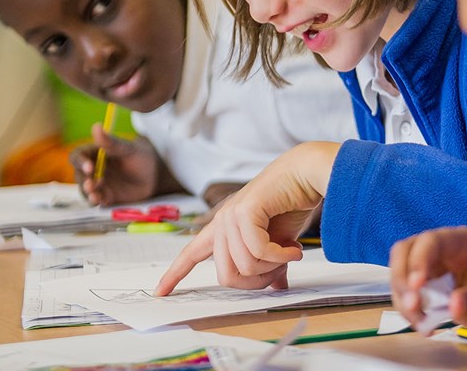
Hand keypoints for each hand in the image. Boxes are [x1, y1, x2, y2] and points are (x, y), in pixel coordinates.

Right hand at [70, 125, 159, 205]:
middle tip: (92, 182)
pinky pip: (96, 200)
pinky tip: (99, 200)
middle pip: (79, 175)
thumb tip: (96, 127)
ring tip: (94, 194)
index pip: (78, 156)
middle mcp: (93, 170)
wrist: (155, 176)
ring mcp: (98, 185)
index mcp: (94, 154)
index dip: (80, 161)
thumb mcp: (128, 149)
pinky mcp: (105, 197)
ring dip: (87, 192)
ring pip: (85, 190)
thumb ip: (112, 142)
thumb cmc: (140, 157)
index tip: (89, 167)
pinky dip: (96, 201)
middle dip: (84, 180)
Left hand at [154, 141, 340, 295]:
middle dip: (257, 282)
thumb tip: (278, 287)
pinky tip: (295, 249)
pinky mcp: (244, 210)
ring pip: (245, 266)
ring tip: (290, 252)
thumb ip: (271, 264)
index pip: (191, 254)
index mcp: (223, 228)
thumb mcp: (279, 242)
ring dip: (273, 267)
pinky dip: (280, 256)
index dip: (175, 275)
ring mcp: (230, 215)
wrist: (307, 173)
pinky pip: (257, 251)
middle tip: (279, 271)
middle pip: (226, 277)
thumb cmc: (292, 202)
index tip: (159, 293)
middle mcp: (221, 222)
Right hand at [390, 226, 466, 331]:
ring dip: (403, 298)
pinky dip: (409, 309)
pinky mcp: (429, 285)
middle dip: (402, 279)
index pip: (432, 241)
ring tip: (421, 322)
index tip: (416, 286)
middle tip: (413, 307)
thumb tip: (454, 306)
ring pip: (401, 273)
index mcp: (464, 241)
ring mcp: (433, 266)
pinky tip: (424, 324)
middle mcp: (444, 249)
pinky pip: (408, 293)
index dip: (419, 261)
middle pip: (406, 252)